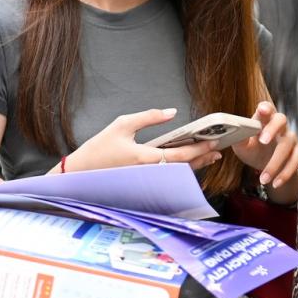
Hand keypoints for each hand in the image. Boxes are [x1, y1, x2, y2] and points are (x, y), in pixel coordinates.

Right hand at [62, 108, 221, 172]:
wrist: (81, 173)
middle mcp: (149, 174)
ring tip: (207, 157)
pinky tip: (187, 164)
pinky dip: (180, 171)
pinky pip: (167, 179)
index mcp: (145, 158)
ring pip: (177, 176)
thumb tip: (172, 112)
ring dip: (194, 166)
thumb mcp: (122, 124)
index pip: (180, 156)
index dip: (199, 149)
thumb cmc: (99, 148)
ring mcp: (147, 182)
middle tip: (216, 150)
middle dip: (202, 159)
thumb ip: (149, 117)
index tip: (213, 142)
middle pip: (183, 169)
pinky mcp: (143, 185)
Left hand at [232, 100, 297, 202]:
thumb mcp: (242, 146)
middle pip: (281, 119)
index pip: (266, 107)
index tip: (262, 110)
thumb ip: (238, 139)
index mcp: (264, 120)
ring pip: (287, 145)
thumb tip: (235, 133)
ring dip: (275, 163)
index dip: (265, 107)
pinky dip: (285, 173)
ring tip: (263, 179)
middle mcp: (280, 125)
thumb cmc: (253, 150)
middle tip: (262, 141)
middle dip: (272, 129)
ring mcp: (291, 138)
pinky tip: (275, 183)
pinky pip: (296, 160)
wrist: (267, 167)